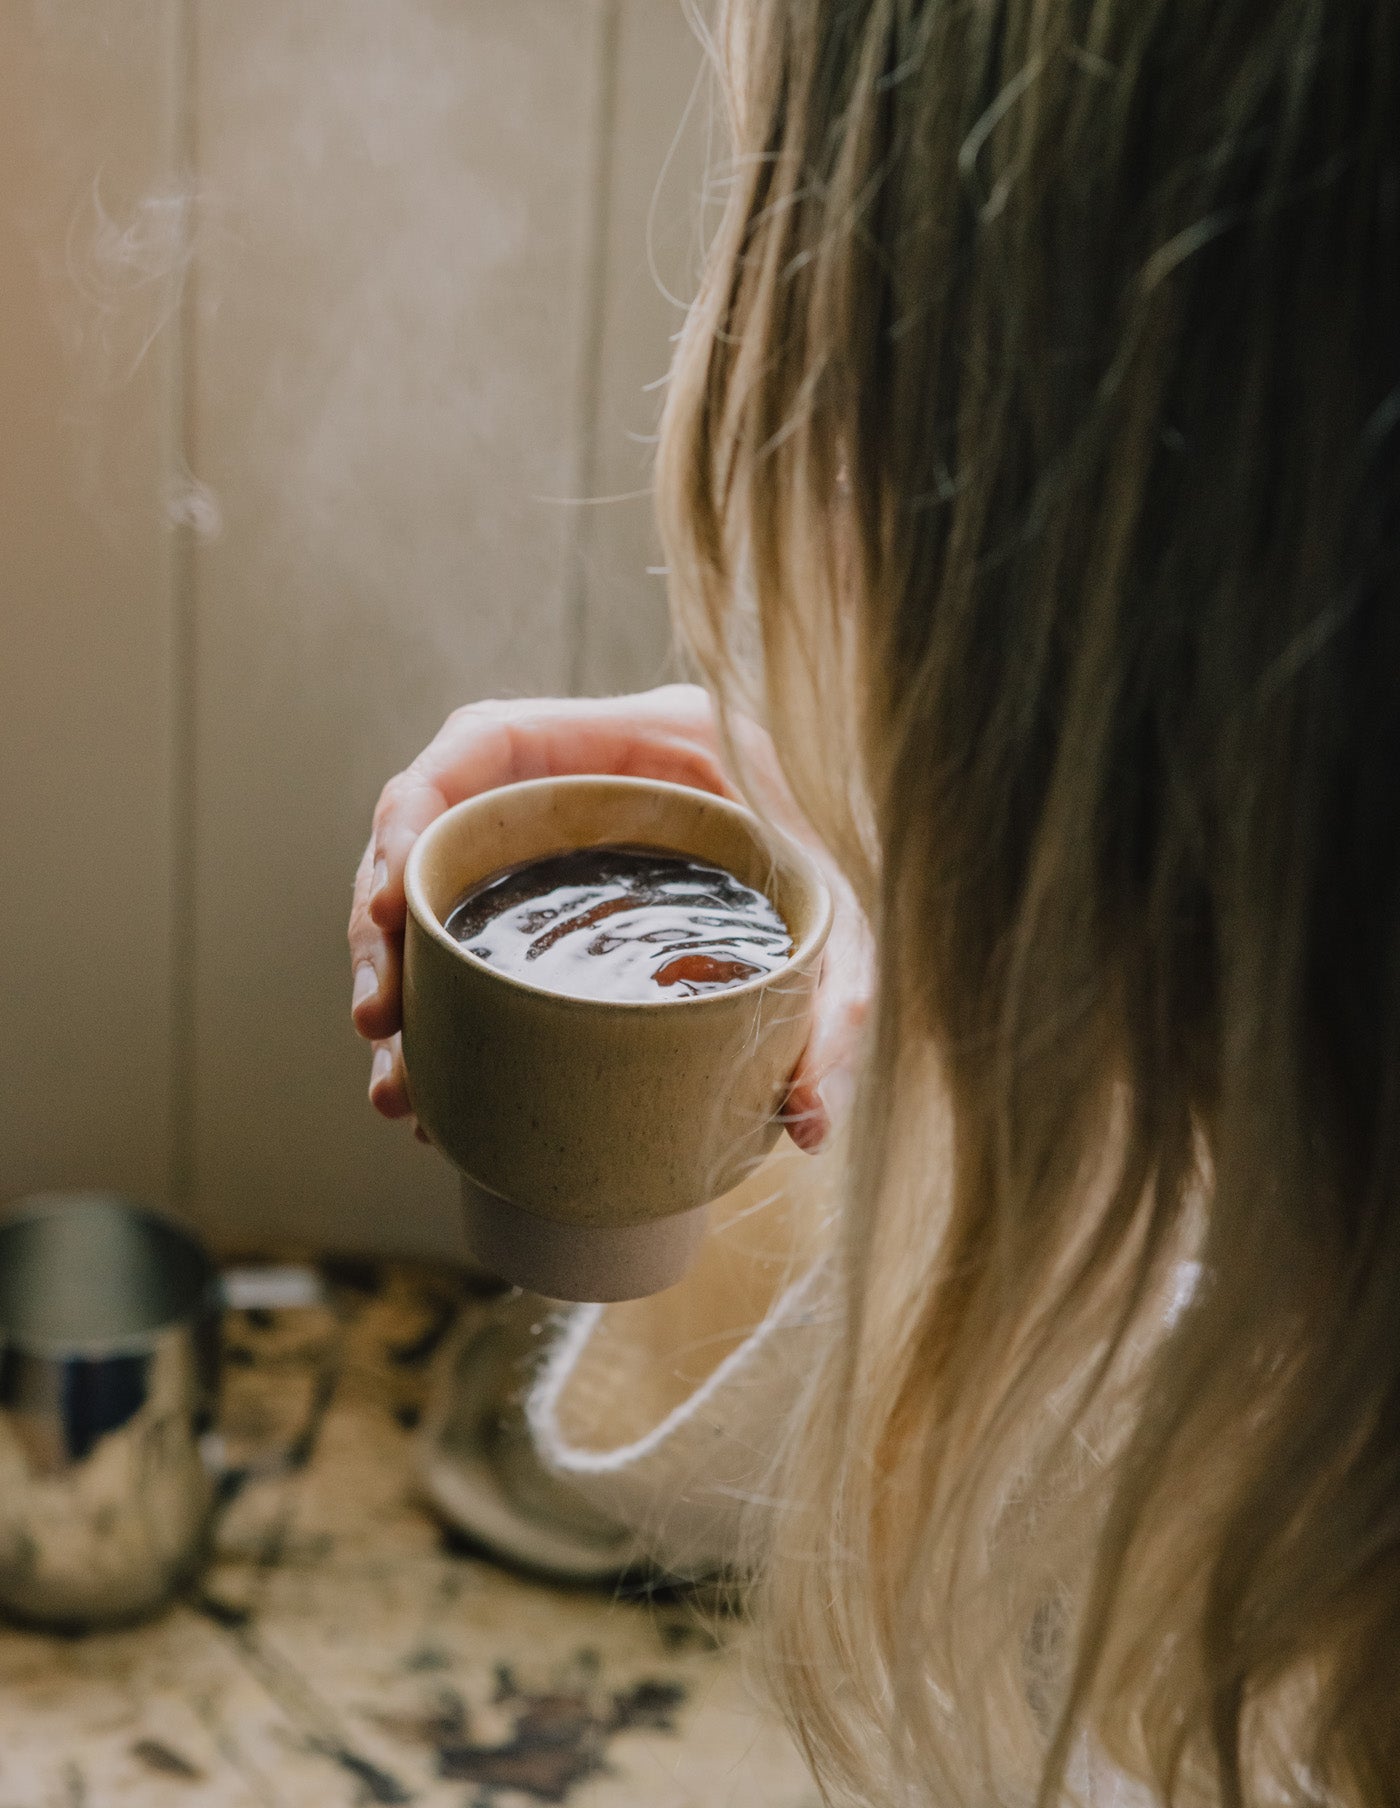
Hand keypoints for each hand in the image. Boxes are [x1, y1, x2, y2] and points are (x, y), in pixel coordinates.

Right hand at [348, 685, 869, 1150]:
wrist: (918, 842)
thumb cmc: (879, 850)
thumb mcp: (859, 919)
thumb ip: (838, 1006)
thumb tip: (804, 1127)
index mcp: (648, 742)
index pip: (484, 744)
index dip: (412, 816)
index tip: (380, 903)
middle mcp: (600, 783)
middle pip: (440, 832)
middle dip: (388, 932)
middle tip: (378, 1030)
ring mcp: (583, 842)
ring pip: (450, 897)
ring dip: (408, 986)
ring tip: (400, 1089)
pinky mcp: (586, 900)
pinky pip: (492, 937)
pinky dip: (455, 1006)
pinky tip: (448, 1084)